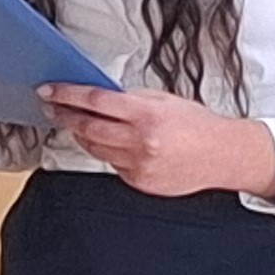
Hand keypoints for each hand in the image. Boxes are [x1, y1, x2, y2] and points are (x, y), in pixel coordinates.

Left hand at [40, 83, 274, 200]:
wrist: (224, 156)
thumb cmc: (198, 125)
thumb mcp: (164, 100)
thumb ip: (131, 99)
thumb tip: (100, 97)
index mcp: (147, 115)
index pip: (95, 101)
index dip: (68, 95)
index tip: (50, 92)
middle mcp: (140, 142)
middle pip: (87, 127)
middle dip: (65, 115)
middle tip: (53, 107)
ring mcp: (138, 165)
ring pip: (95, 148)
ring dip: (81, 134)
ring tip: (76, 122)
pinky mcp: (139, 182)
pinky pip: (112, 164)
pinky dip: (107, 152)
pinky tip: (111, 143)